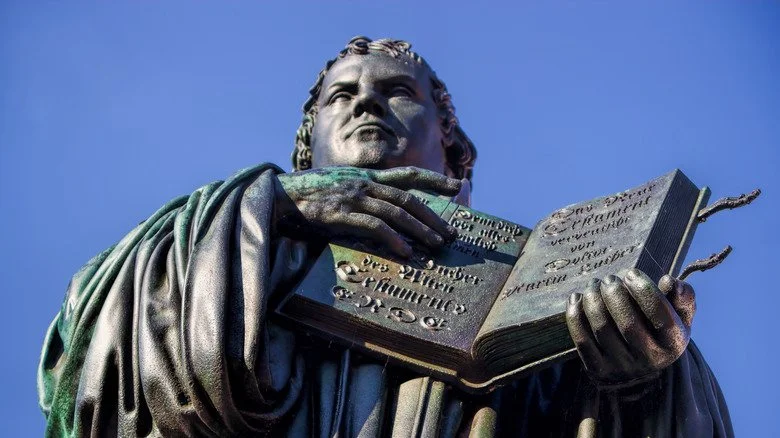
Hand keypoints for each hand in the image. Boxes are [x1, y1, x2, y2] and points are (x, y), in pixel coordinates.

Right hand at [274, 166, 460, 257]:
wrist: (278, 193)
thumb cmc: (308, 193)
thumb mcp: (340, 185)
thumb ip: (362, 193)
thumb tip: (383, 209)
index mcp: (366, 176)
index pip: (408, 175)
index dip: (435, 180)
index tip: (458, 186)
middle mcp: (365, 183)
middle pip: (408, 199)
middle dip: (433, 217)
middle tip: (450, 234)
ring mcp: (354, 197)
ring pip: (396, 213)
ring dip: (419, 230)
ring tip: (436, 245)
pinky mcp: (341, 213)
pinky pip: (374, 226)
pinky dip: (393, 239)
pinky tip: (405, 252)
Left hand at [565, 268, 695, 387]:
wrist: (642, 371)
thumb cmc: (659, 331)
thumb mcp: (680, 317)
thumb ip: (682, 297)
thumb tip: (669, 281)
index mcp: (673, 343)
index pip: (660, 315)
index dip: (643, 290)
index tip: (631, 273)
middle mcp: (649, 359)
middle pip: (627, 322)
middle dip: (614, 293)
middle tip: (609, 279)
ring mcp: (621, 366)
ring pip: (602, 329)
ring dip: (593, 300)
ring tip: (593, 285)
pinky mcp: (598, 369)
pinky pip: (581, 340)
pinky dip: (576, 315)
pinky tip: (577, 298)